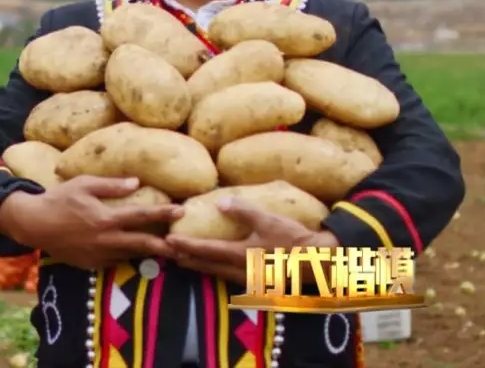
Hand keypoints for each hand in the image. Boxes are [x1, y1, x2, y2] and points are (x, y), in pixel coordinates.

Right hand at [0, 175, 181, 269]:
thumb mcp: (84, 184)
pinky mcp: (90, 265)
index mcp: (105, 218)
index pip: (142, 216)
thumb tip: (137, 182)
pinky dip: (125, 256)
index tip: (181, 210)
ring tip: (165, 250)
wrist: (33, 223)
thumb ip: (111, 185)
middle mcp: (105, 240)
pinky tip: (132, 252)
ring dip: (147, 253)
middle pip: (143, 245)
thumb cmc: (59, 199)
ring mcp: (98, 255)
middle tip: (184, 246)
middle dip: (166, 246)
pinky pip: (113, 261)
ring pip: (130, 256)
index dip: (163, 214)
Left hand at [163, 197, 335, 283]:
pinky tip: (213, 264)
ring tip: (185, 258)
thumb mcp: (267, 220)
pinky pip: (228, 275)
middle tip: (168, 252)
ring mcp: (247, 280)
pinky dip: (215, 269)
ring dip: (199, 265)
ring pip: (216, 272)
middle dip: (186, 258)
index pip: (204, 250)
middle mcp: (239, 271)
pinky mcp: (256, 282)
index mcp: (239, 255)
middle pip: (205, 265)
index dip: (185, 245)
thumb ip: (242, 210)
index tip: (168, 240)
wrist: (317, 262)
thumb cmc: (292, 239)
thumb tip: (219, 202)